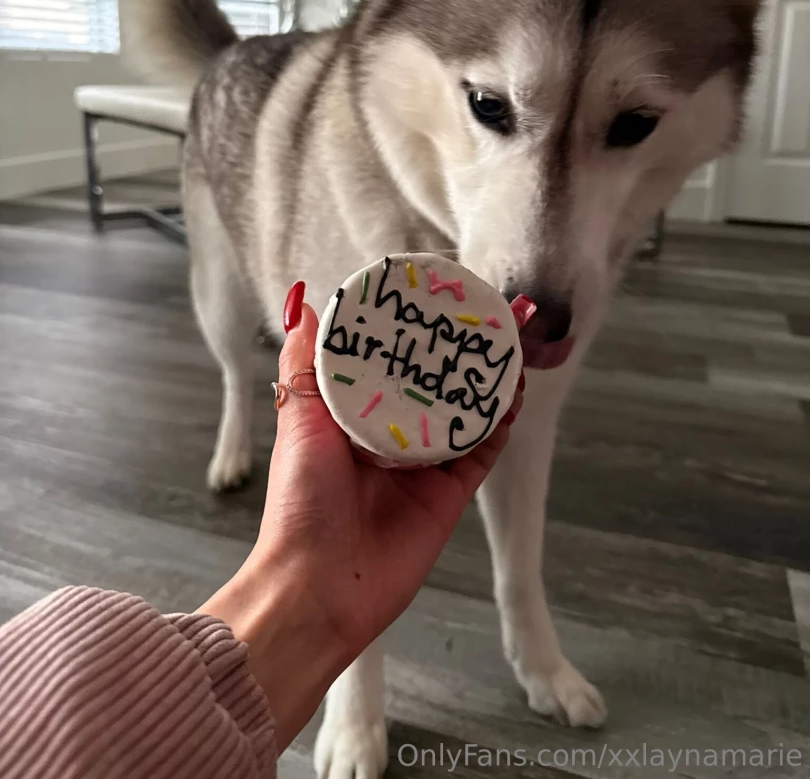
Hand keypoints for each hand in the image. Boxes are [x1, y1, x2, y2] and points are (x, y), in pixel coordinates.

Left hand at [201, 286, 523, 749]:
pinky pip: (482, 450)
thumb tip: (299, 303)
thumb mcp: (297, 420)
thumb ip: (304, 363)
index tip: (433, 296)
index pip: (388, 362)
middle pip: (434, 383)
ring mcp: (423, 465)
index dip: (412, 331)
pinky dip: (500, 421)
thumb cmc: (298, 504)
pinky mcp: (450, 494)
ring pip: (464, 412)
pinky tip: (513, 392)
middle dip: (458, 351)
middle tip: (486, 314)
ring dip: (487, 380)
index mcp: (351, 417)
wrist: (318, 589)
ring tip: (509, 343)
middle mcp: (390, 436)